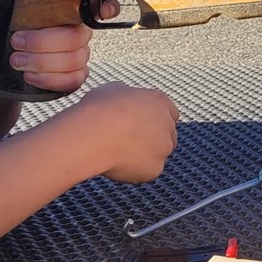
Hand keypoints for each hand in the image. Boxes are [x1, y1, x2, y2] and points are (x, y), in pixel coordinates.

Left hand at [7, 0, 119, 91]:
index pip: (100, 4)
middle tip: (17, 41)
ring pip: (73, 60)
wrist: (5, 51)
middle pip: (75, 37)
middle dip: (41, 42)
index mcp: (71, 9)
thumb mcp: (17, 3)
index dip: (108, 7)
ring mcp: (80, 54)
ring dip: (40, 62)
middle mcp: (80, 31)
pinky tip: (31, 75)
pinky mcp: (74, 75)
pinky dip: (49, 79)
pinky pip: (73, 80)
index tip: (103, 11)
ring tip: (17, 59)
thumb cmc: (13, 26)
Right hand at [63, 82, 179, 182]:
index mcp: (159, 101)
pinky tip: (118, 163)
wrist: (92, 136)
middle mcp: (167, 124)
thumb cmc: (98, 111)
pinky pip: (147, 171)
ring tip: (119, 152)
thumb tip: (124, 99)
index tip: (142, 124)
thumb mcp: (112, 89)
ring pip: (158, 154)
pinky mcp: (155, 168)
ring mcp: (164, 148)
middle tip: (132, 141)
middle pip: (168, 134)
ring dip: (145, 154)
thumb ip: (127, 95)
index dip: (154, 119)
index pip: (169, 112)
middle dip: (154, 139)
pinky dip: (136, 169)